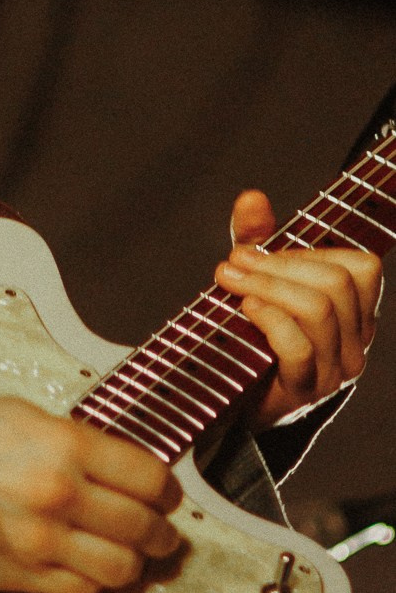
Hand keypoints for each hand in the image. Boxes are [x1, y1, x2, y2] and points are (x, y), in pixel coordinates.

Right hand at [0, 395, 181, 592]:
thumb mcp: (26, 416)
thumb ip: (79, 442)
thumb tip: (120, 468)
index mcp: (67, 447)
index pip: (149, 478)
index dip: (168, 491)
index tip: (167, 496)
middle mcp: (62, 496)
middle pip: (143, 527)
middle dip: (160, 533)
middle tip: (160, 532)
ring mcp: (44, 542)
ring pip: (121, 568)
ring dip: (133, 563)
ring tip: (129, 555)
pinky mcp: (24, 577)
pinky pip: (83, 592)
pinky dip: (94, 583)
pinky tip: (89, 568)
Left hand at [216, 189, 382, 427]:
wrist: (233, 396)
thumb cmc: (251, 332)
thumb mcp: (255, 278)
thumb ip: (256, 237)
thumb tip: (251, 197)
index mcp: (355, 313)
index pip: (363, 267)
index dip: (311, 250)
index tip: (266, 252)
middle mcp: (355, 343)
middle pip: (336, 283)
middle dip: (278, 264)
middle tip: (233, 261)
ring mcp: (335, 371)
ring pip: (318, 309)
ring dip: (266, 285)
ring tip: (228, 280)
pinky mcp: (305, 391)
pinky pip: (298, 347)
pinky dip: (268, 319)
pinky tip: (244, 309)